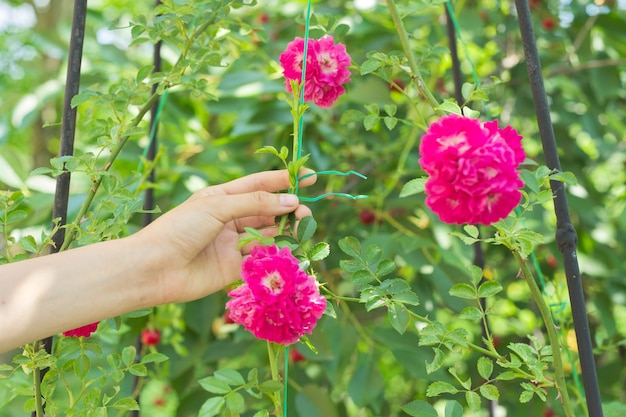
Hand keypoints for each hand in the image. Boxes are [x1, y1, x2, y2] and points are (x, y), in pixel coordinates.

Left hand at [135, 169, 315, 303]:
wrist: (155, 268)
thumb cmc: (180, 229)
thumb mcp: (217, 206)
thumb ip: (255, 203)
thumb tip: (292, 200)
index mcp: (222, 198)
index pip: (259, 184)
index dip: (284, 180)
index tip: (310, 177)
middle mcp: (230, 219)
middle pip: (268, 210)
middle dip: (289, 208)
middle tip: (305, 212)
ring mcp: (233, 244)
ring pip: (268, 234)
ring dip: (287, 230)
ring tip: (303, 228)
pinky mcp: (235, 268)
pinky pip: (262, 258)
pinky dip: (277, 254)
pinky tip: (290, 250)